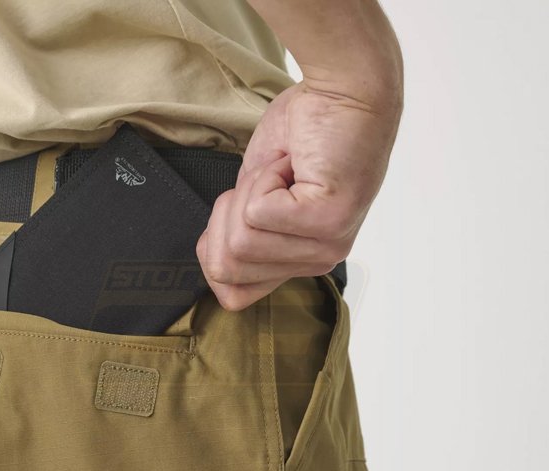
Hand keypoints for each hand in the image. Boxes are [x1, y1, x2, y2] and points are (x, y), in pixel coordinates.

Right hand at [196, 80, 400, 309]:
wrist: (343, 88)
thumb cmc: (301, 134)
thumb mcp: (253, 197)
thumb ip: (238, 238)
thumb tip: (214, 264)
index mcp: (299, 262)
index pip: (233, 297)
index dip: (214, 251)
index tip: (239, 210)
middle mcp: (318, 262)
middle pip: (228, 269)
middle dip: (228, 215)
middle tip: (266, 182)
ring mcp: (326, 246)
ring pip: (241, 241)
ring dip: (249, 191)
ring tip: (284, 170)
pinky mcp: (327, 221)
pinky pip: (258, 212)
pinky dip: (263, 177)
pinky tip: (294, 164)